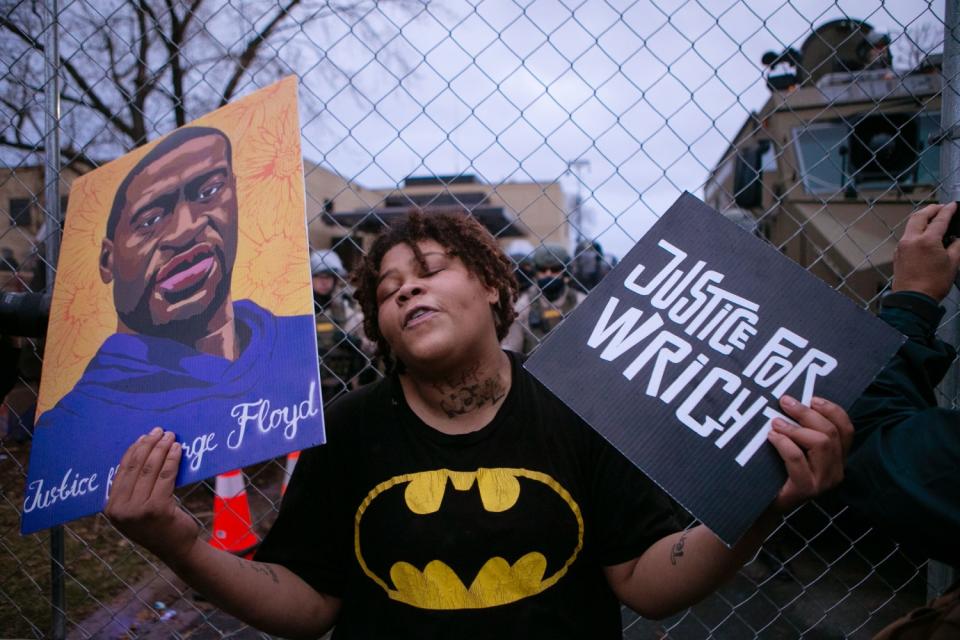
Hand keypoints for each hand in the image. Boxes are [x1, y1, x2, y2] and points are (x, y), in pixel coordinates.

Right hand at [105, 427, 199, 563]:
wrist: (177, 549)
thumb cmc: (159, 525)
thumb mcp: (137, 509)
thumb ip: (133, 489)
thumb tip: (141, 451)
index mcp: (111, 508)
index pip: (121, 471)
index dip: (134, 450)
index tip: (144, 436)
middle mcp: (120, 510)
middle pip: (135, 467)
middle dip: (148, 445)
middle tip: (159, 431)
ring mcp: (137, 510)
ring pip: (150, 469)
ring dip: (161, 448)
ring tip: (170, 436)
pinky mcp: (157, 509)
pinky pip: (166, 476)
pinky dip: (172, 459)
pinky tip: (178, 449)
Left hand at [767, 395, 853, 512]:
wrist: (759, 505)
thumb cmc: (775, 471)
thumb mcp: (794, 448)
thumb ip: (800, 430)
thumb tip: (790, 398)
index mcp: (838, 458)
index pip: (847, 430)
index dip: (832, 410)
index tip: (812, 398)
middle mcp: (836, 470)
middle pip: (831, 433)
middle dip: (808, 413)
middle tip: (785, 401)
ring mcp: (823, 482)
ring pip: (820, 443)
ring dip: (795, 428)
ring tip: (775, 422)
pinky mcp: (806, 489)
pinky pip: (798, 458)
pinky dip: (784, 443)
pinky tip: (771, 437)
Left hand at [892, 202, 959, 301]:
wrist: (912, 299)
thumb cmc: (933, 284)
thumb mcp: (953, 263)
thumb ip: (957, 246)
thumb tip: (957, 239)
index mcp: (926, 241)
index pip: (940, 219)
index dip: (949, 210)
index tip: (954, 205)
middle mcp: (911, 240)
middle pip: (920, 216)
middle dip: (932, 209)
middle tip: (942, 207)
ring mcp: (902, 246)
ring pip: (911, 224)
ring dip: (922, 218)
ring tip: (933, 217)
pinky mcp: (898, 254)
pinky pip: (907, 235)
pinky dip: (916, 229)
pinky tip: (924, 234)